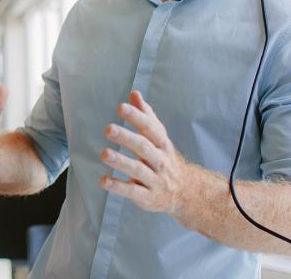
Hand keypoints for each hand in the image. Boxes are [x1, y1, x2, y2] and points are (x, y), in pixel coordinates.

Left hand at [100, 90, 196, 215]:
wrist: (186, 192)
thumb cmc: (164, 159)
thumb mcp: (159, 138)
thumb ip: (146, 116)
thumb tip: (134, 93)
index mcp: (161, 144)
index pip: (150, 128)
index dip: (136, 117)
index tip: (121, 107)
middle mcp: (160, 161)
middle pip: (143, 147)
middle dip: (126, 138)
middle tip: (108, 129)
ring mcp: (154, 180)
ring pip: (138, 169)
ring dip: (121, 162)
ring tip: (104, 154)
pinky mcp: (147, 197)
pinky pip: (133, 192)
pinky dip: (118, 186)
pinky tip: (103, 180)